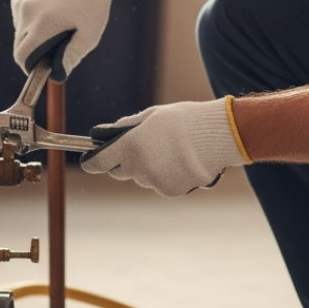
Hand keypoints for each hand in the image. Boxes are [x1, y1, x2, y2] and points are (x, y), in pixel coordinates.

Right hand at [11, 0, 124, 80]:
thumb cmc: (92, 5)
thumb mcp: (89, 34)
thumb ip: (72, 56)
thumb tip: (57, 76)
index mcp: (43, 23)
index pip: (22, 55)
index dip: (29, 67)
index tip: (39, 70)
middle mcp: (27, 11)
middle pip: (19, 45)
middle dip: (32, 52)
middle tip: (52, 50)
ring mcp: (21, 2)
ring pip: (19, 31)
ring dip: (32, 36)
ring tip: (55, 27)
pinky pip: (20, 18)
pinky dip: (30, 21)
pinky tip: (49, 13)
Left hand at [82, 97, 249, 196]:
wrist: (217, 137)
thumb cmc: (183, 121)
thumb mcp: (151, 116)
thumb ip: (126, 127)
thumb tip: (107, 134)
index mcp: (129, 147)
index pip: (97, 163)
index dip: (92, 162)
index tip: (91, 160)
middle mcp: (137, 168)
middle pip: (120, 170)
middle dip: (126, 161)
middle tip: (145, 146)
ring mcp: (153, 182)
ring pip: (142, 177)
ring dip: (149, 167)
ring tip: (171, 151)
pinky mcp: (169, 191)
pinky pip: (159, 184)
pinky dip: (166, 176)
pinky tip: (180, 162)